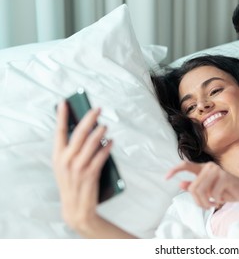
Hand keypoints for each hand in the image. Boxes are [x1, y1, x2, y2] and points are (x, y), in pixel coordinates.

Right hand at [52, 101, 110, 230]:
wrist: (76, 207)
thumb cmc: (72, 183)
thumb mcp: (65, 165)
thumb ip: (71, 149)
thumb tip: (85, 130)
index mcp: (58, 156)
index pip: (59, 131)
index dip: (61, 116)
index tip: (65, 102)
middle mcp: (66, 160)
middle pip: (79, 133)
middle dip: (89, 118)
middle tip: (97, 109)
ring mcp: (78, 167)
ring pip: (92, 142)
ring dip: (100, 131)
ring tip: (105, 125)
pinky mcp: (90, 173)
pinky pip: (101, 156)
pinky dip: (107, 147)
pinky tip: (111, 141)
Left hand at [166, 161, 238, 208]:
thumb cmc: (227, 191)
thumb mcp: (208, 191)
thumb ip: (195, 186)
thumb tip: (180, 183)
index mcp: (204, 168)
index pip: (186, 165)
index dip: (174, 170)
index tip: (165, 177)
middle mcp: (209, 166)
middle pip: (193, 187)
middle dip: (198, 201)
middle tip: (206, 206)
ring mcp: (217, 170)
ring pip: (200, 191)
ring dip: (206, 202)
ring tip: (212, 204)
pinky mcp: (225, 177)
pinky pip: (212, 193)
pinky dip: (215, 201)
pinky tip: (220, 201)